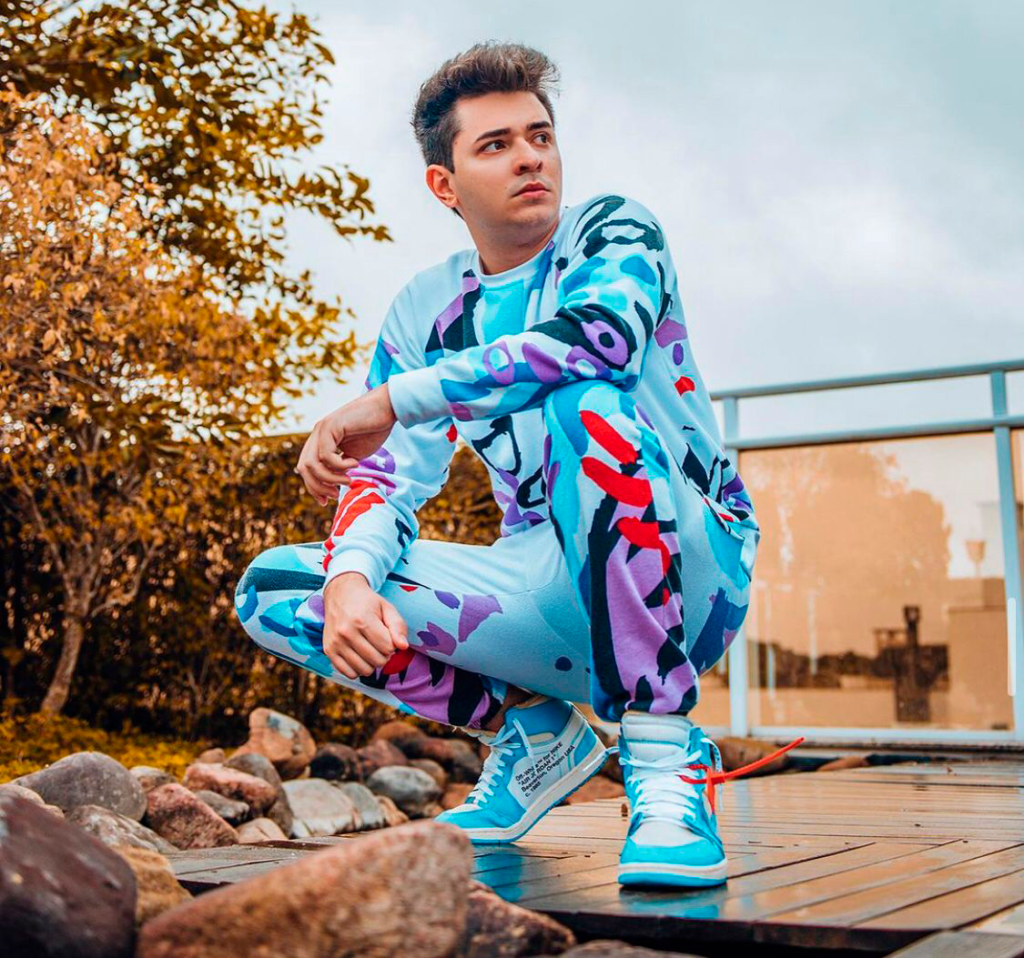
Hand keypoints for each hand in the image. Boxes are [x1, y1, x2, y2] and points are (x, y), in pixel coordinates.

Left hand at [296, 384, 397, 504]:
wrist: (386, 408)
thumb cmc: (374, 430)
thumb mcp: (354, 455)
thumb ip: (341, 468)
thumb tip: (333, 486)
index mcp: (321, 441)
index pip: (307, 468)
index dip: (313, 487)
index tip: (327, 500)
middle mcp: (317, 434)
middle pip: (304, 468)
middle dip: (317, 487)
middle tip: (334, 494)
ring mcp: (321, 429)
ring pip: (312, 464)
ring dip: (330, 478)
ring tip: (347, 480)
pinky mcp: (330, 427)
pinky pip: (325, 455)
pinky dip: (339, 466)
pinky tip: (354, 463)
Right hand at [322, 572, 409, 678]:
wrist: (340, 593)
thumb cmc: (367, 602)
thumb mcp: (387, 608)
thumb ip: (398, 626)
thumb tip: (403, 647)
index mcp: (362, 620)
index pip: (388, 648)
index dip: (392, 644)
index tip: (387, 636)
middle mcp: (346, 632)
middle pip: (377, 660)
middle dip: (384, 655)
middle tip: (380, 643)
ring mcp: (336, 642)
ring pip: (364, 670)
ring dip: (372, 663)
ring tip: (370, 649)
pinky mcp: (328, 650)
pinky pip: (349, 673)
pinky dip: (358, 669)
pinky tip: (359, 656)